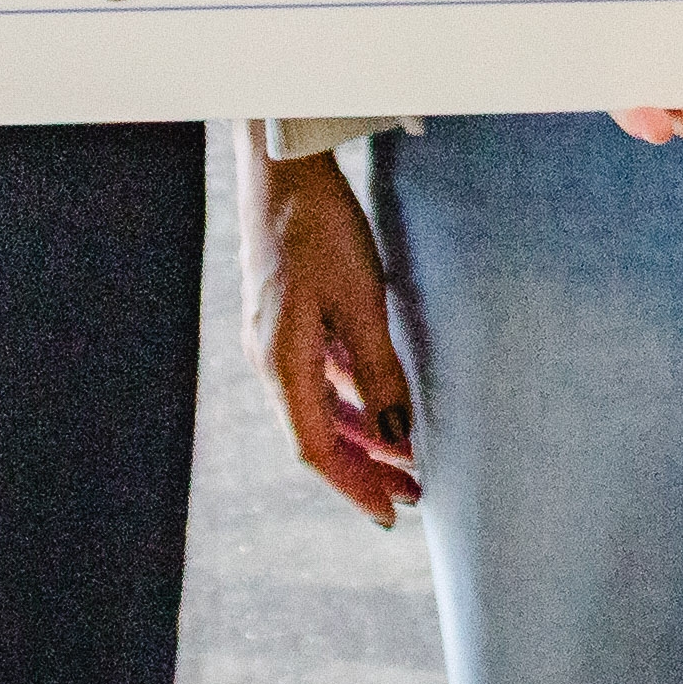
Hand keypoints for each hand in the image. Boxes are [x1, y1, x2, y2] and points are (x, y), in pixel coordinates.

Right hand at [244, 146, 418, 524]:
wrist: (282, 169)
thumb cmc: (322, 228)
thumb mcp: (362, 300)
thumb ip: (381, 371)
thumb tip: (399, 437)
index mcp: (281, 361)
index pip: (315, 449)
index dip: (355, 486)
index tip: (391, 514)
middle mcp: (268, 358)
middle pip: (315, 434)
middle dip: (365, 468)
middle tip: (413, 492)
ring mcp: (272, 338)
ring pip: (316, 407)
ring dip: (360, 434)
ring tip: (406, 456)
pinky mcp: (282, 318)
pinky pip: (316, 376)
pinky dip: (349, 398)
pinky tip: (380, 402)